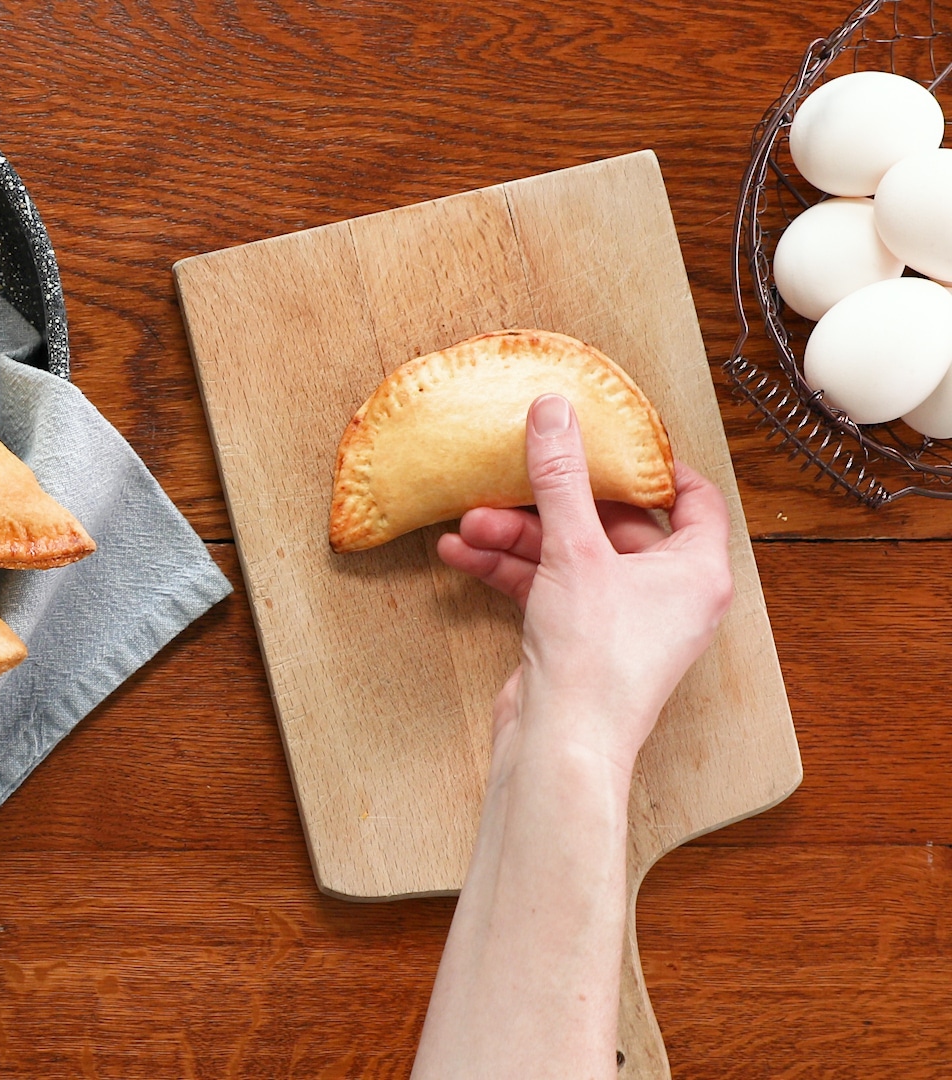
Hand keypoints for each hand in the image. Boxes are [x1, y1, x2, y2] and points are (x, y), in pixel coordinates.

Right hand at [436, 394, 733, 775]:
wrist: (561, 744)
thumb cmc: (596, 661)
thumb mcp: (575, 551)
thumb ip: (562, 478)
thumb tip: (555, 412)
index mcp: (694, 571)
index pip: (692, 499)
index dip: (654, 464)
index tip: (616, 438)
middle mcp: (664, 595)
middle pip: (611, 524)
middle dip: (552, 502)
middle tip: (515, 476)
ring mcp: (620, 620)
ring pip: (569, 556)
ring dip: (517, 536)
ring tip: (472, 521)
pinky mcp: (577, 640)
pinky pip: (545, 587)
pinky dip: (508, 570)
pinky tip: (463, 554)